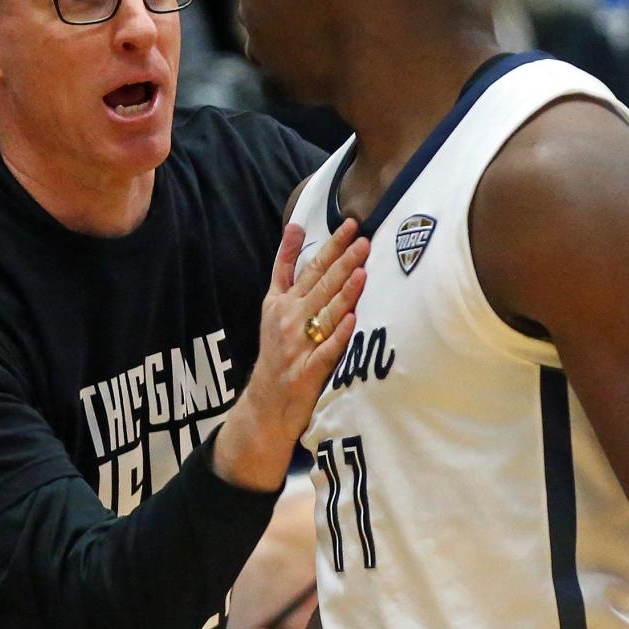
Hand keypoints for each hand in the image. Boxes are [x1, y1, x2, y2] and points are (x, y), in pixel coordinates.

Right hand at [213, 219, 367, 491]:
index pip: (306, 267)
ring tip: (362, 269)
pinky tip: (353, 319)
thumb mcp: (273, 306)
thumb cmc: (277, 349)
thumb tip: (295, 228)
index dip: (327, 245)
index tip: (346, 225)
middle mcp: (287, 319)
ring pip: (325, 312)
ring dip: (344, 291)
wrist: (265, 403)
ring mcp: (297, 345)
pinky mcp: (307, 370)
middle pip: (318, 285)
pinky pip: (327, 349)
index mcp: (280, 302)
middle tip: (363, 238)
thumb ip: (285, 268)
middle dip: (342, 260)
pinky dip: (339, 334)